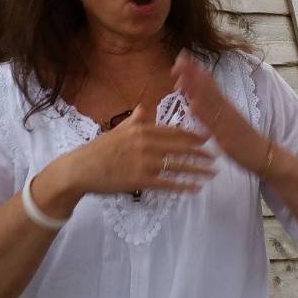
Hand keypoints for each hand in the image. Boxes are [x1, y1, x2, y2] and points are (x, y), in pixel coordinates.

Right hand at [62, 101, 214, 196]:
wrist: (79, 170)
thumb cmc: (99, 150)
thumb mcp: (118, 130)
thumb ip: (135, 120)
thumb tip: (145, 108)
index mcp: (142, 130)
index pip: (174, 131)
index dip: (193, 135)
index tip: (208, 136)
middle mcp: (146, 144)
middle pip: (181, 147)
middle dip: (201, 152)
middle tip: (217, 155)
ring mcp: (144, 162)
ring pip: (178, 166)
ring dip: (198, 170)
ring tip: (212, 173)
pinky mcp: (140, 180)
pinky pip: (168, 184)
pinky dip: (184, 186)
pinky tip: (196, 188)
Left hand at [171, 53, 269, 172]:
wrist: (262, 154)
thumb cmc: (241, 137)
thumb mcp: (226, 118)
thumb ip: (212, 109)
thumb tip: (193, 99)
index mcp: (224, 104)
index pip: (208, 82)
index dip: (195, 70)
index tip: (181, 57)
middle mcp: (225, 108)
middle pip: (207, 87)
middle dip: (192, 74)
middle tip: (178, 59)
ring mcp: (226, 121)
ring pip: (209, 102)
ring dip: (195, 89)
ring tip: (182, 76)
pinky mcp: (227, 136)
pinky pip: (214, 124)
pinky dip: (204, 114)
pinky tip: (194, 106)